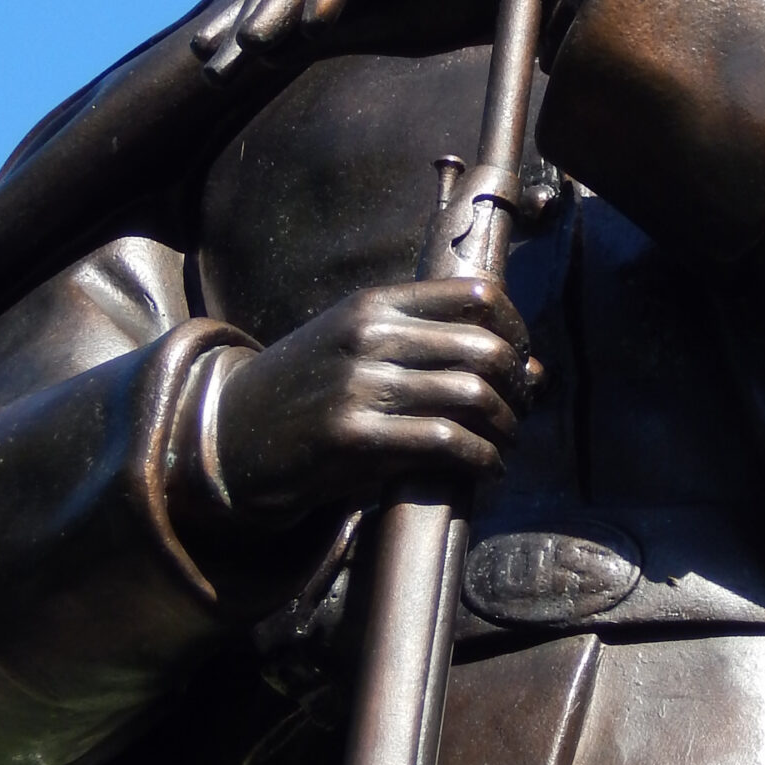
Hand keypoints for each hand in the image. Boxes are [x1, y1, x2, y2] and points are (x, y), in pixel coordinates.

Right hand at [193, 279, 539, 527]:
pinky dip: (481, 458)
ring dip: (506, 427)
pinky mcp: (355, 437)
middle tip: (521, 410)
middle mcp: (370, 336)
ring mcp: (360, 385)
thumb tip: (531, 366)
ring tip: (506, 443)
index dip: (516, 330)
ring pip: (472, 395)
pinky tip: (486, 468)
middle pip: (485, 348)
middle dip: (517, 386)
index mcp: (374, 304)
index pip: (476, 295)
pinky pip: (445, 441)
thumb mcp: (356, 343)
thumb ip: (429, 344)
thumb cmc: (308, 390)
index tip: (522, 361)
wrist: (233, 434)